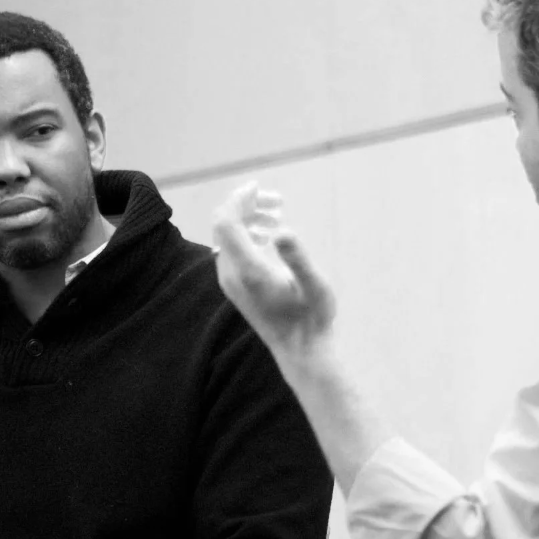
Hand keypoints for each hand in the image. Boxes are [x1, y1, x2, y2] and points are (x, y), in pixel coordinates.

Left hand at [213, 181, 336, 357]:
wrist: (300, 351)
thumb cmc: (313, 319)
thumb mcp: (314, 286)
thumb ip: (298, 258)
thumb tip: (282, 231)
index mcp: (247, 270)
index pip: (226, 222)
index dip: (238, 199)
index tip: (259, 186)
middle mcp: (231, 274)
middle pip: (224, 225)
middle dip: (246, 205)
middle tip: (278, 202)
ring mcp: (230, 281)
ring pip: (226, 237)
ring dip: (247, 219)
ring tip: (277, 214)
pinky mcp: (235, 286)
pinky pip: (231, 250)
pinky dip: (246, 234)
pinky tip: (269, 234)